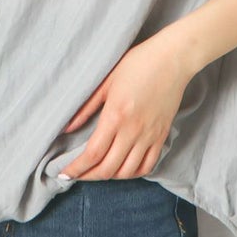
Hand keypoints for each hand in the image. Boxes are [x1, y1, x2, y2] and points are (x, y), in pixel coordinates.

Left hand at [57, 31, 193, 180]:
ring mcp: (149, 135)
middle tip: (77, 175)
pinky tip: (123, 169)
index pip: (92, 154)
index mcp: (115, 116)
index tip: (64, 175)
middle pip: (108, 168)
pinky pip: (148, 165)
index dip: (76, 169)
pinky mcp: (162, 135)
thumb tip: (67, 128)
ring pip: (127, 171)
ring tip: (98, 171)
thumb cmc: (137, 63)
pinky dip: (133, 173)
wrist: (172, 59)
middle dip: (88, 176)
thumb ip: (86, 107)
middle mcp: (132, 131)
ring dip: (109, 177)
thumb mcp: (106, 81)